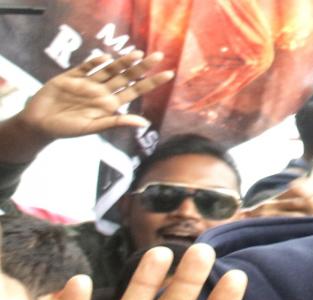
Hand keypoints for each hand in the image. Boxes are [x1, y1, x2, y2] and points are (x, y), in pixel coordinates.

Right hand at [18, 50, 173, 139]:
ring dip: (123, 62)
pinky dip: (95, 62)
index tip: (169, 73)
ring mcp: (88, 82)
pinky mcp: (71, 77)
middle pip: (126, 76)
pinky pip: (86, 67)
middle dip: (142, 67)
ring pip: (110, 69)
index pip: (136, 90)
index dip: (152, 82)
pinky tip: (105, 58)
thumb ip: (117, 122)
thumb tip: (144, 123)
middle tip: (159, 55)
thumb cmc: (68, 129)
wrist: (40, 124)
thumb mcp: (95, 127)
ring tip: (137, 54)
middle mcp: (102, 91)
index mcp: (111, 104)